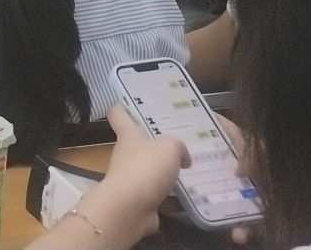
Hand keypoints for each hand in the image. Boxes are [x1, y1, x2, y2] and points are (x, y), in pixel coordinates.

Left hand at [80, 105, 187, 244]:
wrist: (130, 209)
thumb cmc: (145, 169)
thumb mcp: (169, 147)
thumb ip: (179, 146)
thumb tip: (183, 157)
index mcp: (128, 135)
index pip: (119, 113)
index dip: (124, 106)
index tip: (135, 102)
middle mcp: (127, 153)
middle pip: (140, 142)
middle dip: (159, 141)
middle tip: (183, 139)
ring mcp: (132, 177)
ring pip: (151, 168)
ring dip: (167, 169)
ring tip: (192, 166)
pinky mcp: (140, 198)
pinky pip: (159, 192)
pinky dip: (172, 194)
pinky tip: (191, 194)